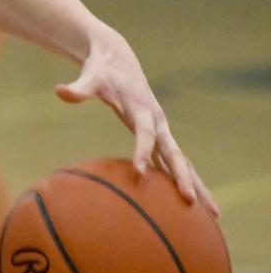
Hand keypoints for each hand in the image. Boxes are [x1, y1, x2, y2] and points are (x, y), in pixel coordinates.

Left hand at [55, 32, 218, 215]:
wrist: (118, 59)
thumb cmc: (102, 70)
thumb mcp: (90, 78)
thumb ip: (78, 88)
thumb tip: (59, 90)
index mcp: (141, 108)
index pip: (144, 133)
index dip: (142, 150)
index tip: (139, 172)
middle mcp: (157, 121)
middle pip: (173, 152)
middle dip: (182, 176)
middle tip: (190, 201)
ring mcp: (160, 130)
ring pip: (181, 160)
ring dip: (196, 184)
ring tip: (214, 213)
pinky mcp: (158, 136)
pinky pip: (174, 161)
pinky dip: (184, 179)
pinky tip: (194, 202)